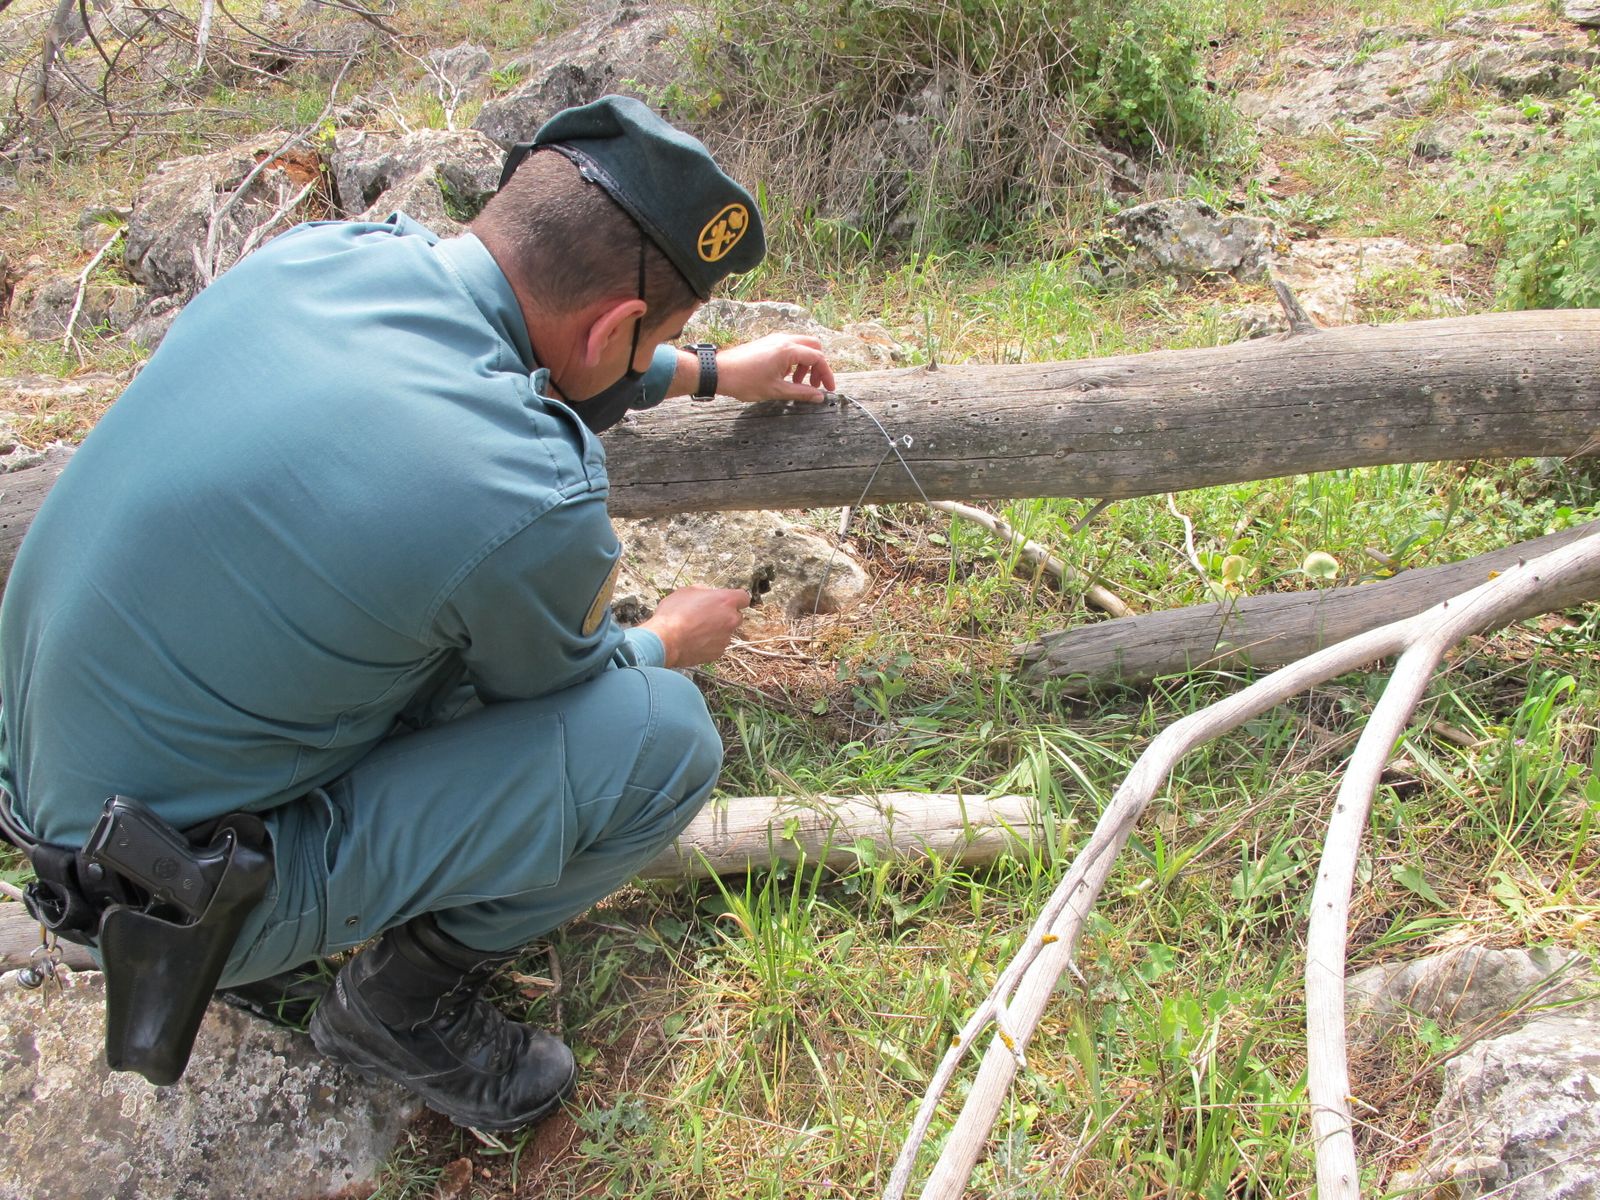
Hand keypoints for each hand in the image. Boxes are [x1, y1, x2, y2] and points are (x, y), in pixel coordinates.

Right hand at [638, 587, 747, 667]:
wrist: (665, 641)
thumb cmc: (674, 613)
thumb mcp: (686, 592)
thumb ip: (704, 592)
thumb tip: (708, 594)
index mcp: (726, 601)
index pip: (744, 597)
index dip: (735, 599)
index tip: (726, 601)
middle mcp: (731, 619)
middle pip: (736, 616)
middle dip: (726, 616)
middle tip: (707, 616)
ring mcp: (725, 638)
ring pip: (726, 632)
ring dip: (716, 630)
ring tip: (696, 630)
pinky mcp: (718, 652)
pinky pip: (717, 645)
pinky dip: (709, 644)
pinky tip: (694, 641)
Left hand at [717, 334, 836, 403]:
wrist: (719, 372)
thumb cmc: (744, 380)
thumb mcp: (776, 390)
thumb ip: (801, 392)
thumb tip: (819, 396)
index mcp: (788, 350)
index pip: (817, 358)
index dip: (826, 374)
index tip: (828, 389)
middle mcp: (783, 340)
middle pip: (813, 346)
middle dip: (817, 366)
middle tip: (814, 384)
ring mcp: (774, 340)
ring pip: (801, 347)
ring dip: (805, 364)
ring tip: (796, 383)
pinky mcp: (767, 343)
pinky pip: (788, 348)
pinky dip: (793, 361)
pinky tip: (784, 376)